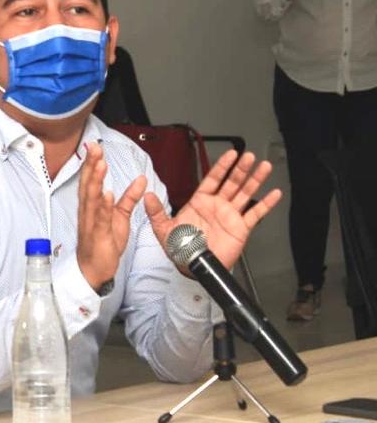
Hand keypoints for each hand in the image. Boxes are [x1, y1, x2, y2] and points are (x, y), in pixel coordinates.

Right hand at [76, 142, 147, 289]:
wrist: (94, 268)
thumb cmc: (103, 242)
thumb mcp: (120, 216)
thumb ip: (129, 197)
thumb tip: (140, 180)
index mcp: (92, 205)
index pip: (91, 179)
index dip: (92, 163)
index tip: (95, 146)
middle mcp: (88, 210)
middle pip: (88, 183)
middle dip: (91, 165)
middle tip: (95, 148)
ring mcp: (91, 222)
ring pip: (91, 198)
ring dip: (95, 180)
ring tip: (100, 164)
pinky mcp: (97, 234)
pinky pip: (100, 218)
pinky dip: (102, 206)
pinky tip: (106, 194)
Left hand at [144, 150, 281, 270]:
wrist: (193, 267)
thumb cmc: (180, 248)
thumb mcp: (163, 229)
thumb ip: (156, 211)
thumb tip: (147, 196)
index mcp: (200, 202)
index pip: (213, 179)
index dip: (222, 166)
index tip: (230, 154)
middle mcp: (217, 206)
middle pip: (232, 182)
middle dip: (241, 169)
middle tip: (249, 156)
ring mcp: (230, 216)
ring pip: (245, 193)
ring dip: (255, 180)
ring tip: (263, 167)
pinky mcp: (241, 228)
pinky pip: (255, 214)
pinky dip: (266, 204)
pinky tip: (274, 194)